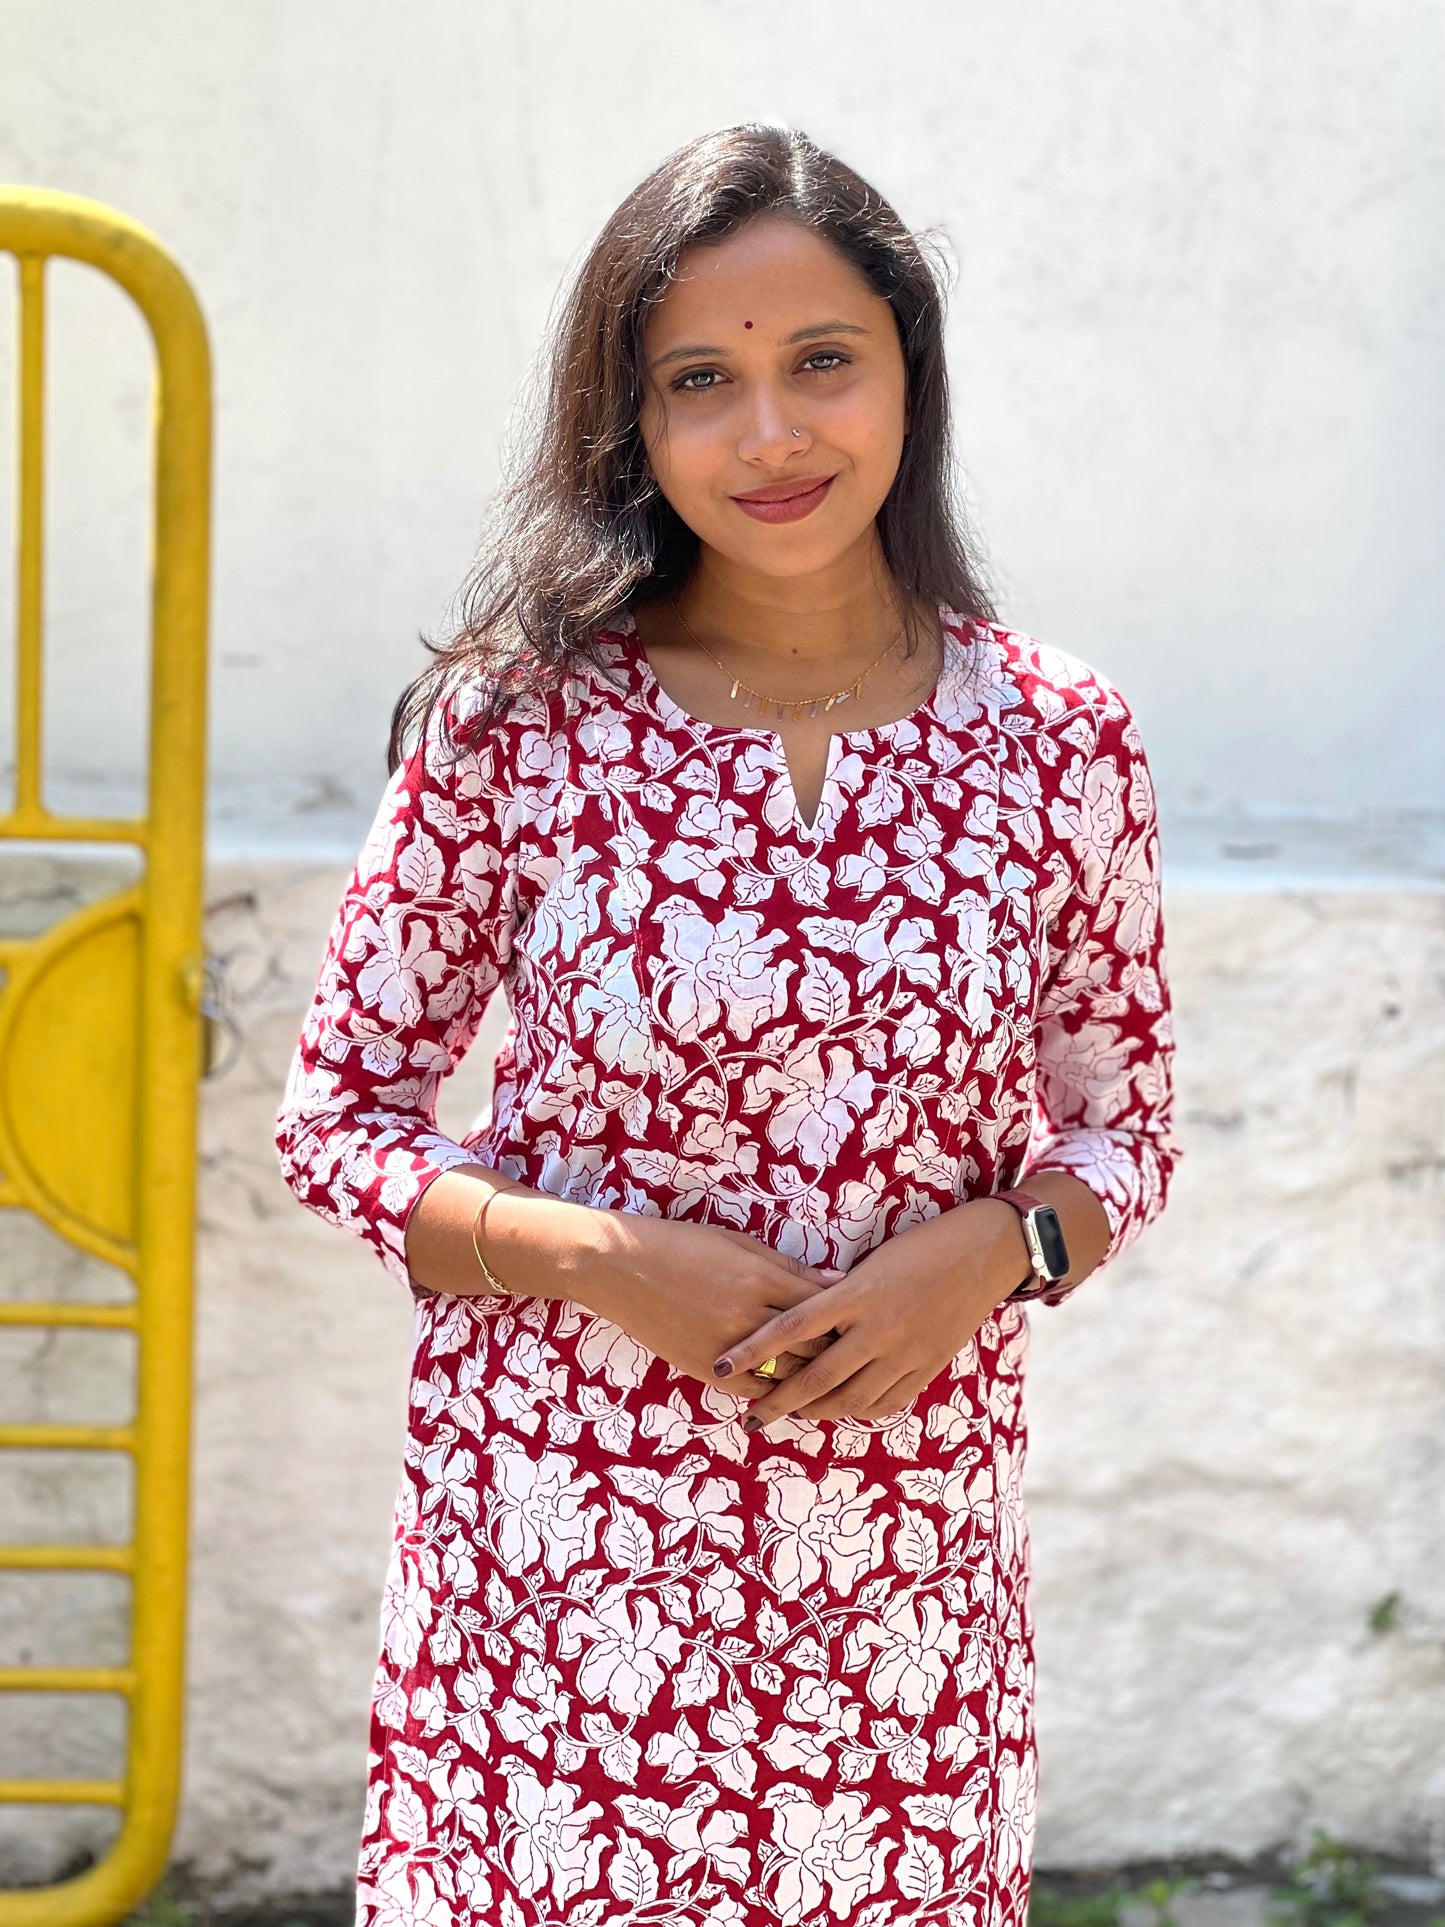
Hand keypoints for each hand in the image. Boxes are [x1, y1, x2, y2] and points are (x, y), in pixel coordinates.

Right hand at [486, 1191, 845, 1391]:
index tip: (870, 1321)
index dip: (849, 1317)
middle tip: (866, 1356)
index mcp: (761, 1277)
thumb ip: (788, 1268)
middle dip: (840, 1351)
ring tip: (843, 1382)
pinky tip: (797, 1396)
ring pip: (789, 1374)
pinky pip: (756, 1391)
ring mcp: (727, 1346)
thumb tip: (838, 1283)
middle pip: (813, 1345)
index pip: (822, 1306)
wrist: (620, 1267)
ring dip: (815, 1379)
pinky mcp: (706, 1369)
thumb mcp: (738, 1243)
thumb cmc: (682, 1245)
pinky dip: (779, 1393)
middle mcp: (749, 1315)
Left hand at [711, 1200, 1030, 1430]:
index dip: (753, 1350)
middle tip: (751, 1418)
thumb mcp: (872, 1262)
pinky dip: (858, 1409)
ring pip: (849, 1398)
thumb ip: (837, 1294)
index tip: (721, 1365)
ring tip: (791, 1416)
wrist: (985, 1254)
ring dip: (816, 1412)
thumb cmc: (921, 1245)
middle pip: (815, 1376)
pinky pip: (885, 1401)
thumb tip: (799, 1320)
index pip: (791, 1327)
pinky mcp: (927, 1367)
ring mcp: (904, 1353)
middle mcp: (878, 1328)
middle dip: (778, 1401)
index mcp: (857, 1293)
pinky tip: (840, 1410)